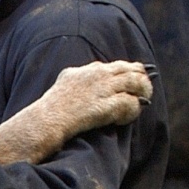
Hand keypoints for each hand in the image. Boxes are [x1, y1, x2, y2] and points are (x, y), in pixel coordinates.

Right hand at [0, 60, 154, 164]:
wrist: (43, 123)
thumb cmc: (48, 112)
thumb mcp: (61, 89)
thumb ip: (76, 83)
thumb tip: (88, 87)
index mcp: (81, 71)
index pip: (113, 66)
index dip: (127, 71)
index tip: (134, 78)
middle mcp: (93, 75)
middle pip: (128, 70)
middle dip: (140, 79)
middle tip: (145, 90)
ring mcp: (100, 89)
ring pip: (136, 82)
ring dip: (143, 92)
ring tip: (142, 102)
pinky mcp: (105, 105)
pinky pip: (130, 103)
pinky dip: (132, 111)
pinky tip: (124, 119)